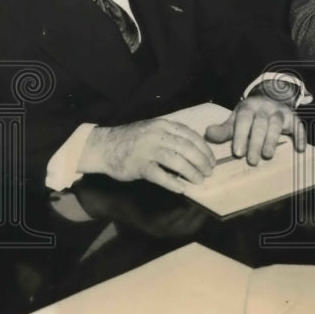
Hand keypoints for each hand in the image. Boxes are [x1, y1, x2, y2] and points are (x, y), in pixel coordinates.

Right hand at [79, 119, 215, 192]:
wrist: (103, 146)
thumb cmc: (131, 139)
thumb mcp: (153, 130)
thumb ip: (171, 135)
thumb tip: (194, 149)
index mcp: (164, 125)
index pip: (191, 136)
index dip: (204, 149)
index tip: (211, 160)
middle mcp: (158, 135)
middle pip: (187, 148)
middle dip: (201, 162)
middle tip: (208, 172)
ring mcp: (148, 150)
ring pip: (177, 161)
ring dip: (191, 172)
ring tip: (199, 180)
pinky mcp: (139, 165)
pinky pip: (160, 175)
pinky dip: (172, 182)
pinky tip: (181, 188)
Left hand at [205, 95, 306, 164]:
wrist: (269, 100)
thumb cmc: (249, 117)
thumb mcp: (235, 120)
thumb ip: (224, 130)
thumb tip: (209, 133)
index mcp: (248, 106)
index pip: (243, 119)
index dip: (241, 135)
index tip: (238, 152)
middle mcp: (264, 107)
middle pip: (260, 123)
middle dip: (256, 142)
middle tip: (252, 160)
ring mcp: (280, 111)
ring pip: (277, 123)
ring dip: (272, 139)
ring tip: (267, 155)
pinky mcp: (293, 117)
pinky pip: (298, 125)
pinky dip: (300, 136)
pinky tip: (299, 149)